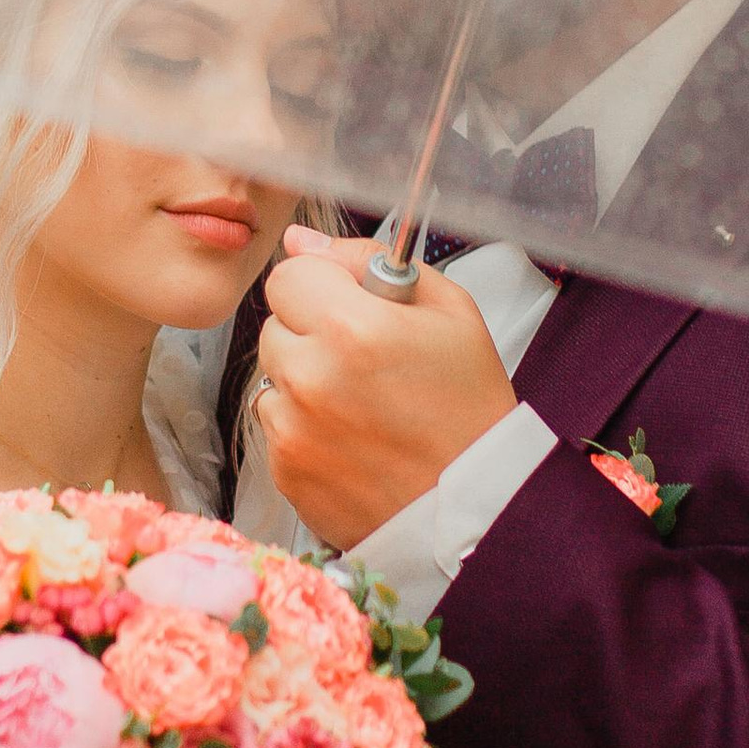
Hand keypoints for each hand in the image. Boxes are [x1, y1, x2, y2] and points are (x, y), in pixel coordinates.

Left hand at [256, 224, 517, 549]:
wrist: (476, 507)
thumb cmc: (469, 406)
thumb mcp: (448, 311)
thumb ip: (368, 261)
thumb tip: (301, 240)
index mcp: (352, 329)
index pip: (289, 275)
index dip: (323, 285)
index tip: (351, 304)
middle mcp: (312, 378)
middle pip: (275, 323)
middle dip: (312, 331)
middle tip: (364, 359)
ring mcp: (293, 430)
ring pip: (271, 375)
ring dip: (303, 380)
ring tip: (360, 403)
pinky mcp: (285, 471)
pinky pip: (274, 425)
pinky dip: (303, 426)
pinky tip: (351, 437)